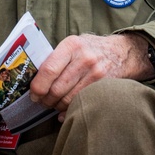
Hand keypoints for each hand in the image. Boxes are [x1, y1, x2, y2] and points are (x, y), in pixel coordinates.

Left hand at [28, 34, 152, 119]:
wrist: (122, 52)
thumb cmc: (90, 49)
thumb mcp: (74, 44)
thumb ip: (56, 58)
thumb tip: (34, 79)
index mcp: (72, 45)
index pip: (49, 70)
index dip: (38, 86)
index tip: (33, 94)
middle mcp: (84, 58)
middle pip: (57, 88)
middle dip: (45, 100)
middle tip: (42, 102)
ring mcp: (96, 73)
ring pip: (68, 99)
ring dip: (56, 106)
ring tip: (53, 104)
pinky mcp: (103, 86)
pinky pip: (81, 103)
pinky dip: (69, 110)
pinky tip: (65, 109)